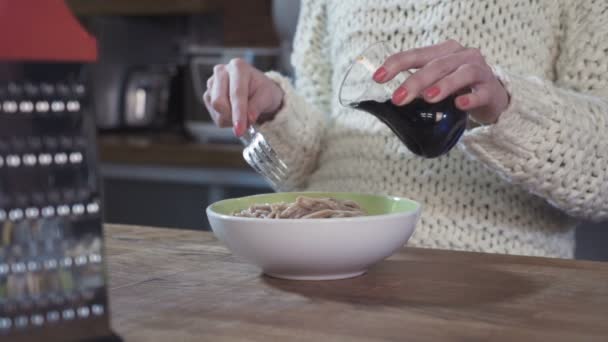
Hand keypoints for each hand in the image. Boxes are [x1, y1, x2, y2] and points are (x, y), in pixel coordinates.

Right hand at [203, 58, 283, 135]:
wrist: (257, 91)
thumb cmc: (263, 91)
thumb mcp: (268, 96)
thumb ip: (258, 106)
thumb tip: (249, 118)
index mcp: (238, 67)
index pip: (236, 93)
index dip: (238, 113)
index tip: (240, 129)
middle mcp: (221, 72)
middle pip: (219, 102)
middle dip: (232, 117)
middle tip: (245, 125)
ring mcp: (212, 84)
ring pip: (216, 111)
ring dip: (231, 119)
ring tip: (243, 114)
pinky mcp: (208, 95)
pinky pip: (214, 115)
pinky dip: (227, 120)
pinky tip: (235, 113)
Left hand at [373, 39, 508, 123]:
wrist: (492, 97)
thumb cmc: (457, 87)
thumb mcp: (436, 83)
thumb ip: (418, 86)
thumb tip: (393, 98)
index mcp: (444, 52)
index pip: (417, 54)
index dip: (396, 64)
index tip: (377, 77)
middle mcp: (462, 56)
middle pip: (437, 65)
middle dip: (415, 81)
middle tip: (397, 99)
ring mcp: (479, 71)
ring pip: (461, 74)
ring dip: (443, 85)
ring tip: (427, 98)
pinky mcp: (491, 90)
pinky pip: (481, 93)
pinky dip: (470, 98)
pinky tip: (460, 105)